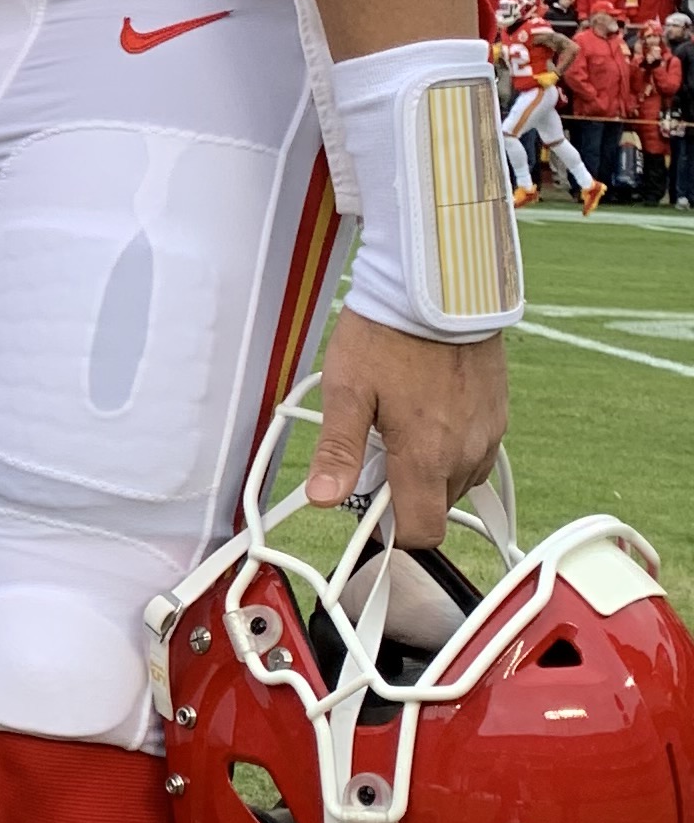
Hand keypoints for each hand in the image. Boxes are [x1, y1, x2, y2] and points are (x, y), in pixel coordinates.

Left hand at [306, 309, 510, 550]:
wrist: (443, 290)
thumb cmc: (390, 335)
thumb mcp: (347, 389)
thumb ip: (337, 450)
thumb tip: (323, 498)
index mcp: (427, 457)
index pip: (421, 532)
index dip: (391, 528)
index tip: (368, 505)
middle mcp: (466, 454)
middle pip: (435, 507)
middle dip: (404, 493)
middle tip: (376, 450)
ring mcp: (488, 435)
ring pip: (457, 481)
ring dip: (428, 470)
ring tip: (400, 425)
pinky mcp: (499, 414)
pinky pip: (475, 452)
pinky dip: (451, 447)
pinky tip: (427, 412)